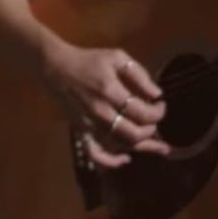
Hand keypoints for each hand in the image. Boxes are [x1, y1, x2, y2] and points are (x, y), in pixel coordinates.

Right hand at [40, 41, 170, 168]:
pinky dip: (111, 161)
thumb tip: (157, 94)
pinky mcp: (81, 131)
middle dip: (152, 129)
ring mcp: (90, 125)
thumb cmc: (88, 60)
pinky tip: (125, 159)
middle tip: (156, 120)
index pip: (141, 112)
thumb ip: (139, 75)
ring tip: (160, 146)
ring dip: (142, 146)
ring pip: (120, 145)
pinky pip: (95, 153)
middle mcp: (100, 112)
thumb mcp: (116, 57)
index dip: (158, 112)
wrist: (56, 67)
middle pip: (133, 133)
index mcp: (110, 91)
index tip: (161, 104)